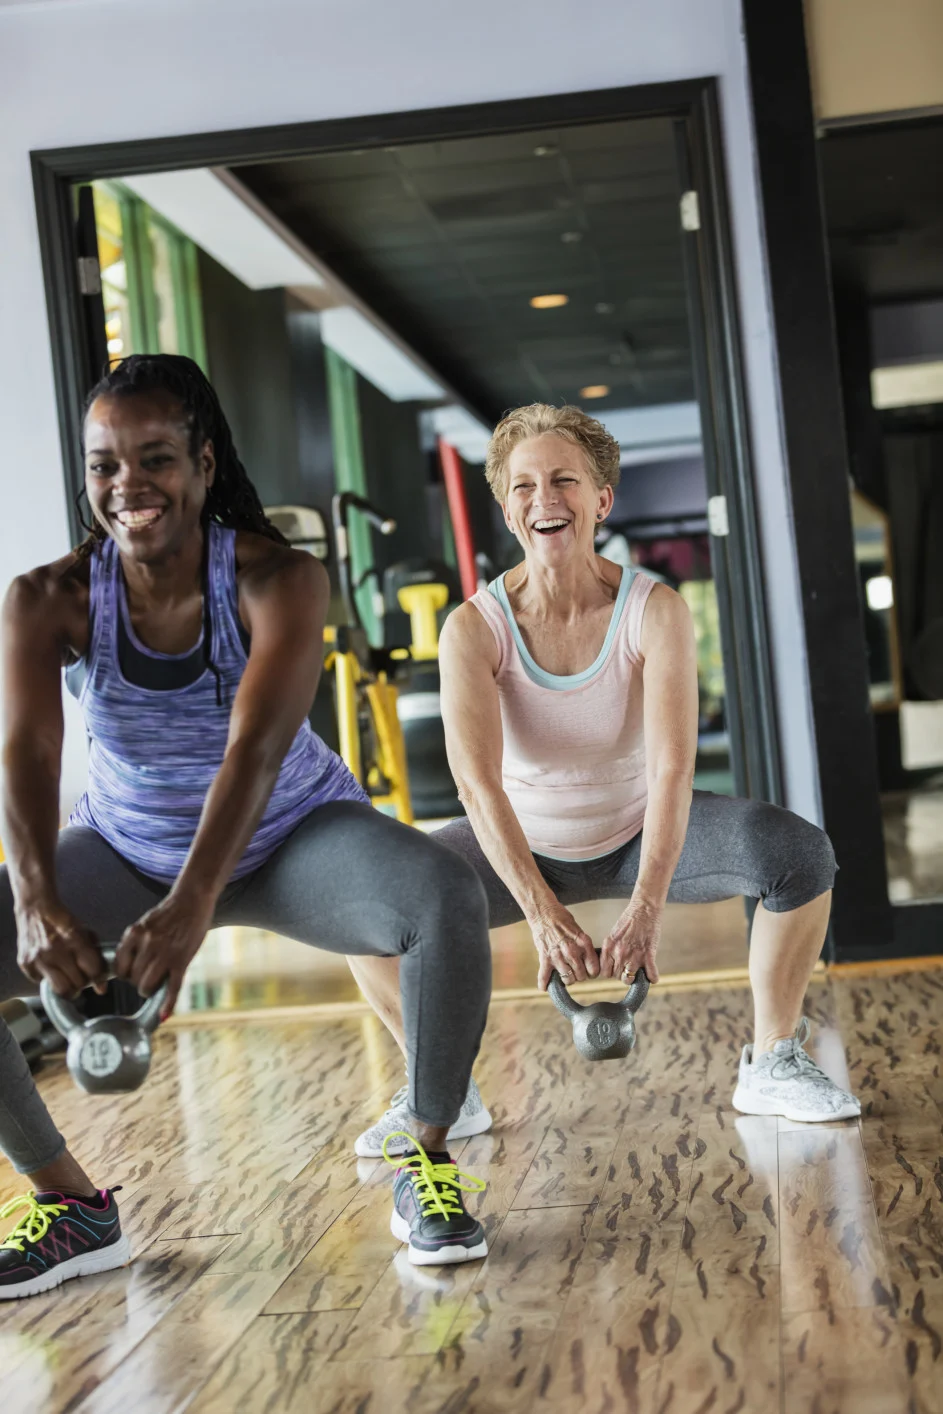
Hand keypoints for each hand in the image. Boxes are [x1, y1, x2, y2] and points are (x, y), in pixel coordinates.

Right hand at [16, 902, 107, 996]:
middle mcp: (56, 952)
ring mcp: (39, 960)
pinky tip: (49, 968)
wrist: (36, 909)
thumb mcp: (84, 931)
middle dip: (82, 983)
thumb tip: (102, 984)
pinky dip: (48, 978)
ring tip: (68, 982)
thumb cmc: (64, 921)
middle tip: (81, 978)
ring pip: (60, 990)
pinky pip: (41, 982)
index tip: (98, 981)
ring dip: (67, 988)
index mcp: (75, 940)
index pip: (93, 971)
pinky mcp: (25, 964)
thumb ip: (95, 955)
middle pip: (77, 984)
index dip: (98, 979)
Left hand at [115, 891, 213, 1018]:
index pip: (119, 967)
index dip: (125, 975)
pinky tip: (164, 1014)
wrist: (193, 900)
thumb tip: (126, 966)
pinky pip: (172, 987)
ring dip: (149, 990)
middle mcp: (146, 944)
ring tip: (156, 985)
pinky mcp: (181, 960)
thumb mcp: (145, 923)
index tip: (132, 974)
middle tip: (148, 978)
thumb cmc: (169, 913)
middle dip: (139, 982)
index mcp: (134, 934)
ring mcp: (164, 954)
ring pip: (147, 985)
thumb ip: (135, 943)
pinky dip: (168, 1003)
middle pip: (133, 979)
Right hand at [528, 900, 598, 991]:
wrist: (544, 912)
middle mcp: (572, 951)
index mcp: (583, 943)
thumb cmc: (562, 920)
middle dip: (580, 976)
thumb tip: (589, 962)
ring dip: (567, 979)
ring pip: (567, 979)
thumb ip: (584, 947)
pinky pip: (544, 976)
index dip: (592, 972)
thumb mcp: (579, 932)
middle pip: (581, 976)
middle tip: (576, 972)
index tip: (589, 972)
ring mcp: (558, 956)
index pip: (594, 969)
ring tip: (565, 974)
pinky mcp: (545, 958)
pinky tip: (544, 987)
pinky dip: (544, 984)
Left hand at [598, 898, 661, 985]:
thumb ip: (611, 949)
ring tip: (638, 971)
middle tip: (628, 968)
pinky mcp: (649, 954)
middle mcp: (619, 953)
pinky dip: (652, 977)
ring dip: (635, 977)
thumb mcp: (614, 934)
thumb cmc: (630, 919)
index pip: (604, 972)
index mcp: (609, 946)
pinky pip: (650, 974)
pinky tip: (652, 976)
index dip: (610, 972)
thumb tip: (611, 962)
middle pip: (616, 976)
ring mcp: (634, 955)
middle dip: (622, 974)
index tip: (615, 969)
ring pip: (629, 978)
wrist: (644, 908)